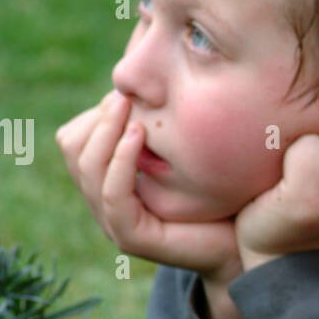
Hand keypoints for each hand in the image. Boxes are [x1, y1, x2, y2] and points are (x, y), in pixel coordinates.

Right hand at [55, 90, 241, 281]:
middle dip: (100, 117)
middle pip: (73, 148)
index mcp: (111, 179)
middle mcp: (106, 201)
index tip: (129, 93)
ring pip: (86, 167)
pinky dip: (121, 160)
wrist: (245, 243)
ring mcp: (114, 222)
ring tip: (133, 109)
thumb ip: (163, 123)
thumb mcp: (186, 148)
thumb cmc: (222, 193)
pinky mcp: (132, 237)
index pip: (76, 137)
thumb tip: (148, 75)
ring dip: (107, 130)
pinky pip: (111, 193)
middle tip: (129, 98)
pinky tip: (140, 135)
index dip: (99, 111)